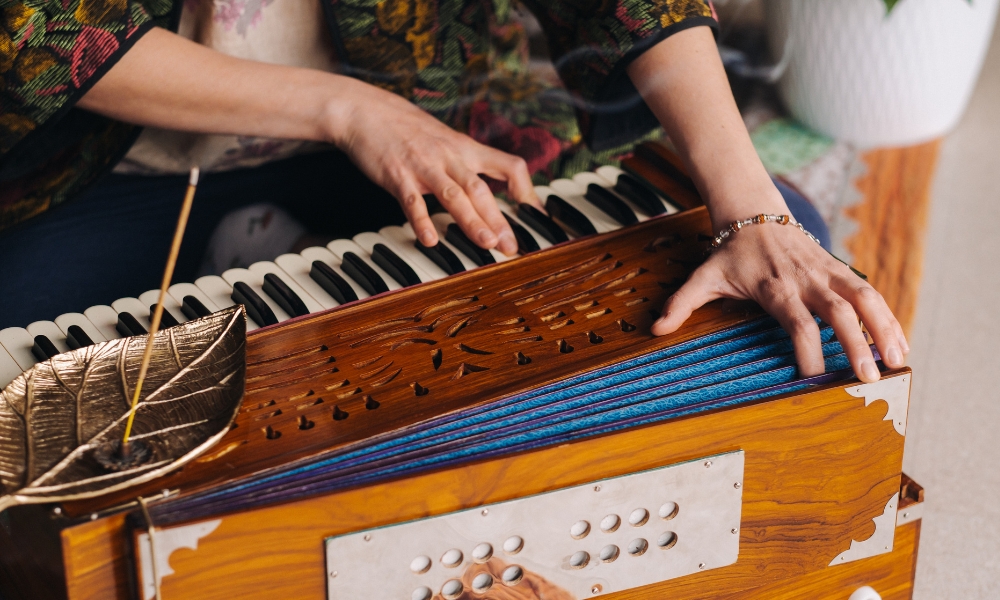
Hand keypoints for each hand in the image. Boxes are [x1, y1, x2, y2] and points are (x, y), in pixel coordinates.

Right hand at [330, 81, 540, 254]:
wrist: (365, 110)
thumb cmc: (406, 129)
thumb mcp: (445, 140)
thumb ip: (465, 164)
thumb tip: (485, 190)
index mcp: (465, 148)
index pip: (508, 165)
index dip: (525, 189)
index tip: (533, 214)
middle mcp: (450, 156)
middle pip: (481, 189)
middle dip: (498, 219)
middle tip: (511, 246)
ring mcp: (424, 166)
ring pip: (454, 195)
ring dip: (471, 221)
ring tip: (486, 244)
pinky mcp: (397, 175)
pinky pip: (412, 201)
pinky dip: (422, 221)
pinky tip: (430, 240)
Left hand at [651, 219, 908, 382]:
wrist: (753, 214)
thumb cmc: (729, 254)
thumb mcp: (703, 277)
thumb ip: (682, 304)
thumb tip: (655, 330)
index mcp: (774, 287)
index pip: (797, 323)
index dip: (807, 350)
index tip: (813, 379)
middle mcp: (805, 279)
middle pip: (838, 313)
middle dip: (856, 345)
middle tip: (870, 379)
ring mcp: (826, 272)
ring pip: (864, 298)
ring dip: (885, 328)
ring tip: (900, 362)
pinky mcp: (839, 269)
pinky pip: (869, 291)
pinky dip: (887, 316)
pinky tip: (899, 343)